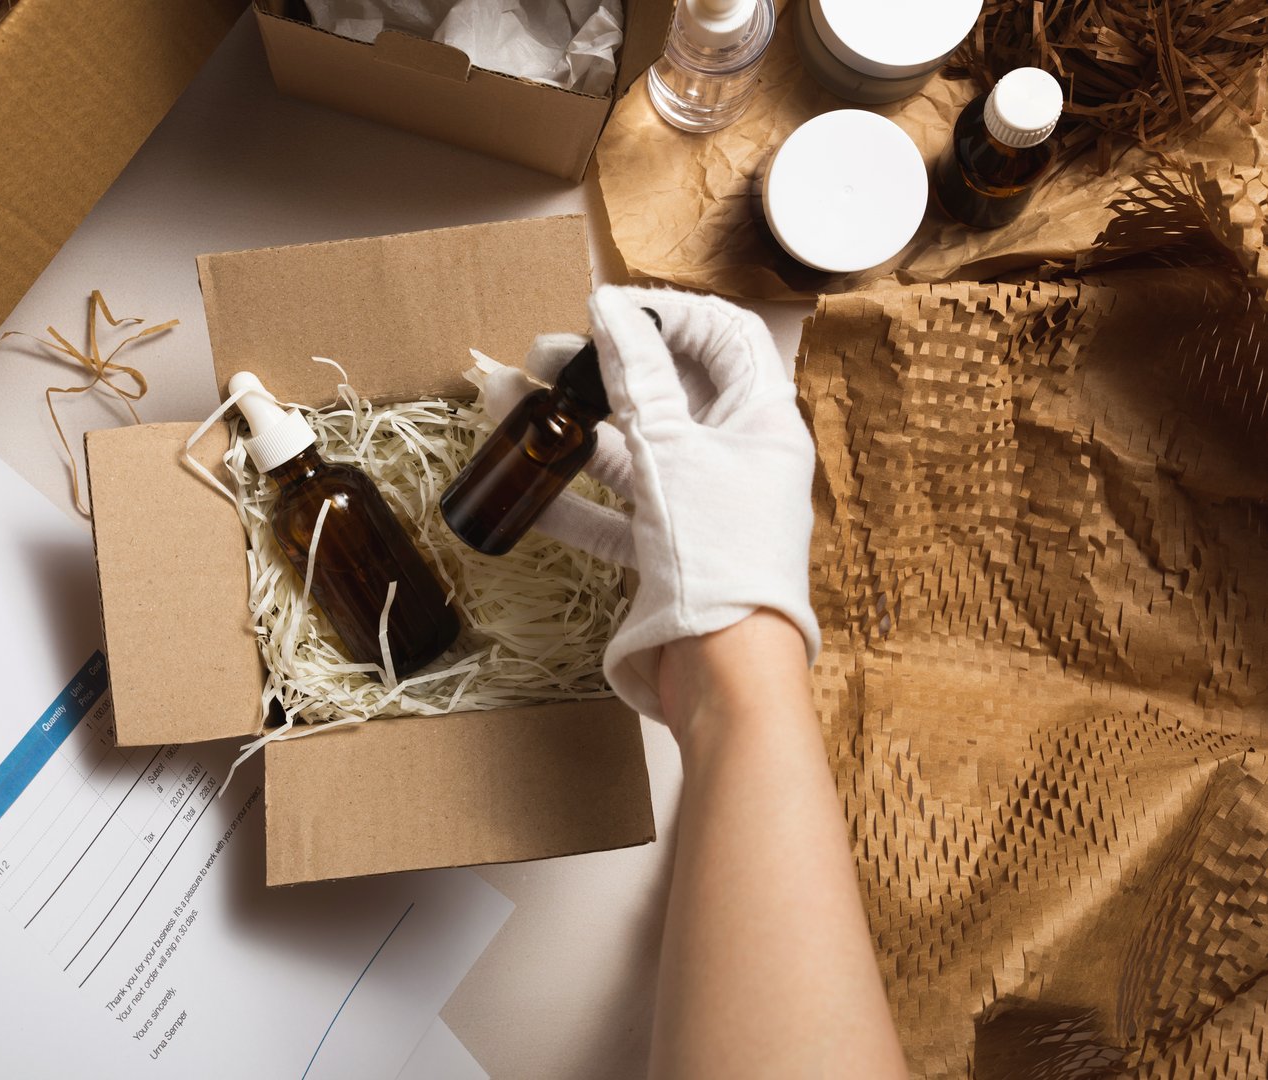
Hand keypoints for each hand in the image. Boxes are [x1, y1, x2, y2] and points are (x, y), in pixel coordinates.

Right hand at [472, 285, 819, 719]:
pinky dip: (573, 499)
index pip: (724, 339)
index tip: (610, 311)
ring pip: (633, 453)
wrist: (721, 676)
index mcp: (761, 423)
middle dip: (604, 370)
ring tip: (511, 404)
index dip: (670, 314)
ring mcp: (700, 509)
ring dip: (575, 429)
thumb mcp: (670, 450)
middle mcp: (735, 460)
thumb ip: (638, 376)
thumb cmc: (717, 555)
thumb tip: (611, 309)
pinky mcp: (668, 555)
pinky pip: (617, 515)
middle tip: (545, 357)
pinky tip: (526, 488)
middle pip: (668, 393)